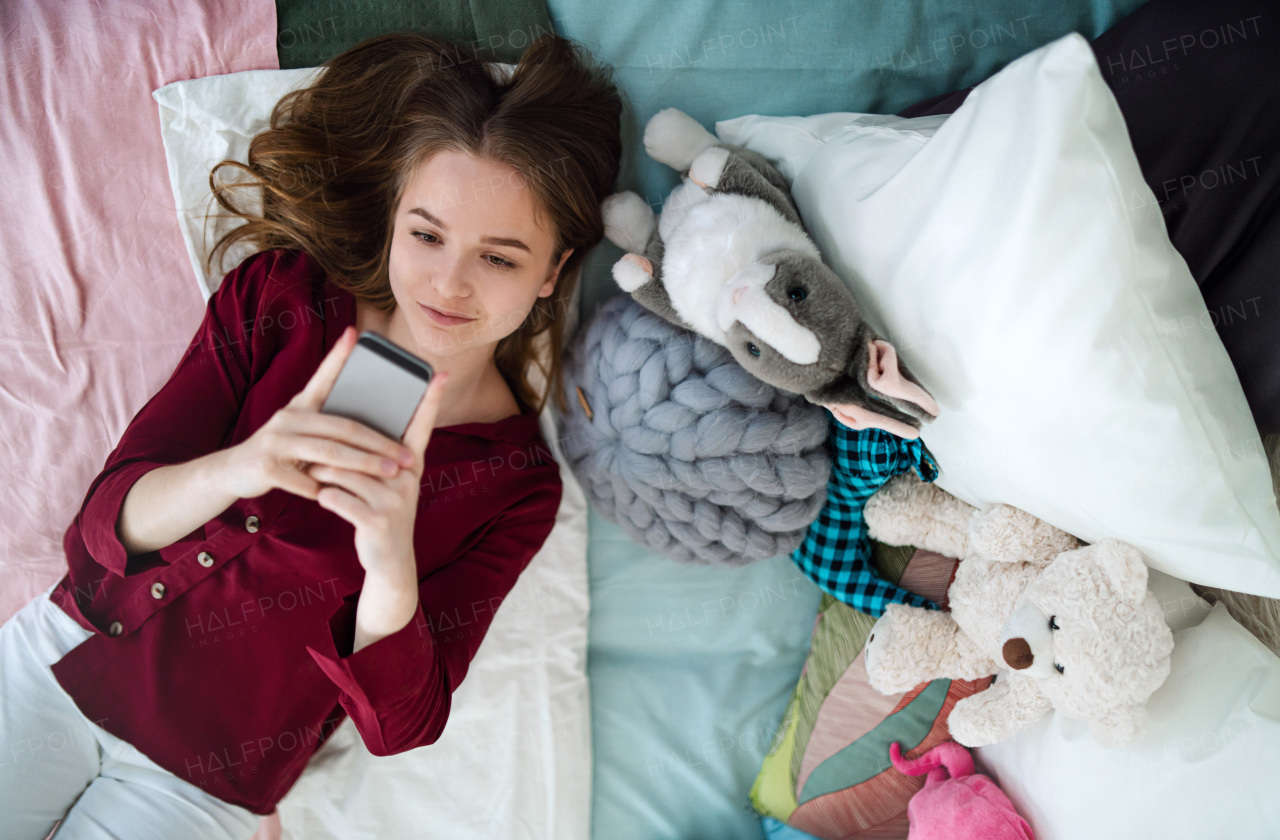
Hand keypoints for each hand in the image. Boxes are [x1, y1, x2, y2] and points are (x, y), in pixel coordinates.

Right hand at [222, 326, 426, 504]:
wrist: (233, 471)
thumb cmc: (280, 450)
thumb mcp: (301, 430)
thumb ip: (328, 426)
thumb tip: (373, 429)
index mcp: (300, 405)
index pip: (323, 377)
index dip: (338, 356)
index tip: (354, 333)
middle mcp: (288, 418)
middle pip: (343, 427)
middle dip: (380, 443)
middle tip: (408, 456)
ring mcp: (275, 441)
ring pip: (329, 453)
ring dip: (363, 465)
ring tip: (390, 473)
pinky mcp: (265, 466)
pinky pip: (303, 480)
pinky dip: (324, 489)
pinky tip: (339, 496)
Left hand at [298, 331, 449, 582]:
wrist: (389, 559)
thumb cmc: (381, 511)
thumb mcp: (389, 482)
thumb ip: (377, 456)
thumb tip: (350, 427)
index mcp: (411, 464)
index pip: (423, 425)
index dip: (432, 398)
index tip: (441, 373)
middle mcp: (407, 478)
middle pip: (362, 448)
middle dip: (334, 454)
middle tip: (317, 457)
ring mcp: (394, 499)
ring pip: (342, 471)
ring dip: (324, 477)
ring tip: (322, 483)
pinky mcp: (376, 520)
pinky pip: (336, 496)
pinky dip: (326, 498)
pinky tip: (330, 503)